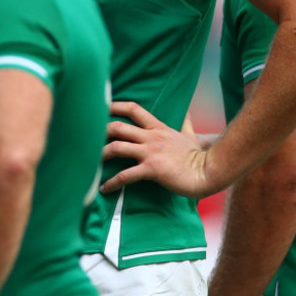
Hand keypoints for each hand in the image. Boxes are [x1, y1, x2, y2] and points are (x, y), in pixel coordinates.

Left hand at [101, 102, 219, 197]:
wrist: (208, 171)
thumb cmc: (198, 157)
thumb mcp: (191, 135)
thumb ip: (185, 123)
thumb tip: (186, 111)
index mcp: (158, 128)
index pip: (134, 110)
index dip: (116, 106)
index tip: (103, 107)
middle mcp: (151, 137)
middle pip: (119, 127)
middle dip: (101, 131)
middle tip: (88, 137)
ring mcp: (150, 152)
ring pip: (118, 147)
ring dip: (101, 154)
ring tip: (90, 164)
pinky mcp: (151, 169)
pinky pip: (126, 175)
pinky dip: (112, 182)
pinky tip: (104, 189)